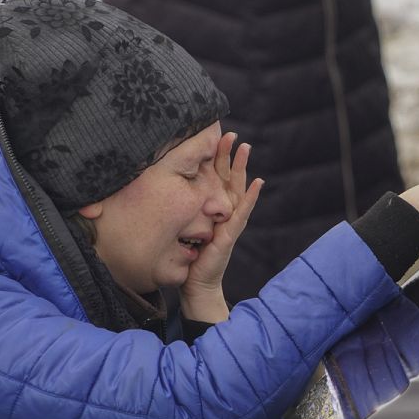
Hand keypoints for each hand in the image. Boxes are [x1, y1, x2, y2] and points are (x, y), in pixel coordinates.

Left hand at [180, 133, 262, 321]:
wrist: (196, 283)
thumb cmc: (188, 257)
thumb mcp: (182, 226)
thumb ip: (180, 210)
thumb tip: (160, 190)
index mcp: (211, 208)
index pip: (214, 178)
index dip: (215, 158)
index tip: (213, 137)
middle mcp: (223, 211)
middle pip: (227, 177)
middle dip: (229, 155)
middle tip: (230, 134)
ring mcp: (230, 221)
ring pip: (238, 188)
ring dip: (242, 168)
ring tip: (245, 148)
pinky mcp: (231, 233)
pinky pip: (243, 211)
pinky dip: (252, 197)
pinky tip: (258, 183)